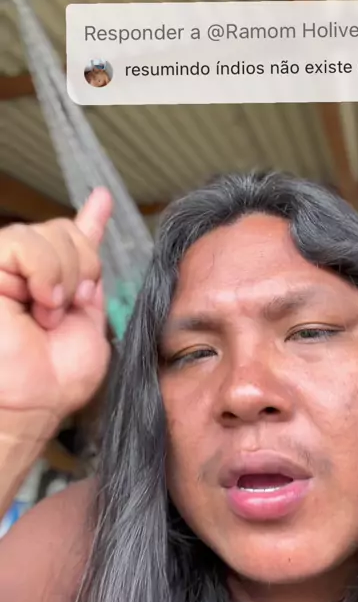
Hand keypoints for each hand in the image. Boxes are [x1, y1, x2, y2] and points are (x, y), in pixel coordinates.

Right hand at [0, 188, 113, 435]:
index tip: (103, 199)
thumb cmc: (56, 378)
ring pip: (47, 234)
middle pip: (66, 231)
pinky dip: (42, 271)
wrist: (32, 402)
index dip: (90, 219)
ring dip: (62, 275)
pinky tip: (39, 301)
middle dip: (83, 267)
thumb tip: (92, 236)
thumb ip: (90, 282)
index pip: (72, 240)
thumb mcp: (89, 324)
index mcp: (55, 285)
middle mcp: (28, 274)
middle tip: (69, 306)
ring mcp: (5, 270)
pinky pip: (22, 243)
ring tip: (48, 312)